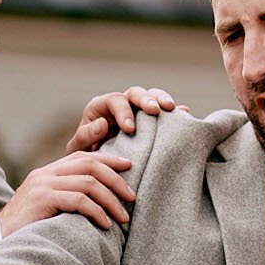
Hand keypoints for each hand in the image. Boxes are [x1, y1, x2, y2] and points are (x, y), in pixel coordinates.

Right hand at [0, 150, 135, 233]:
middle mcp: (45, 174)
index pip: (83, 156)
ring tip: (123, 217)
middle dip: (116, 180)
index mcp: (48, 172)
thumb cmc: (28, 227)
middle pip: (90, 165)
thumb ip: (69, 195)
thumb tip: (104, 196)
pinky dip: (97, 212)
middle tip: (132, 197)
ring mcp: (42, 185)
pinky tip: (106, 224)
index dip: (109, 159)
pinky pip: (79, 200)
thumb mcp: (50, 206)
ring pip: (88, 183)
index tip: (129, 166)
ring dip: (111, 201)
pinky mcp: (42, 199)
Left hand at [66, 85, 183, 152]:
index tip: (129, 129)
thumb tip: (103, 123)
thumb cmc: (85, 158)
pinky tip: (185, 114)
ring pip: (153, 96)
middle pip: (136, 93)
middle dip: (147, 100)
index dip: (123, 111)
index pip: (114, 100)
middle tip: (156, 111)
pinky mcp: (152, 122)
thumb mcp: (78, 149)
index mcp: (101, 107)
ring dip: (163, 100)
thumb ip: (85, 136)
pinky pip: (166, 112)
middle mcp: (121, 105)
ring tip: (173, 108)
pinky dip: (176, 112)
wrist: (98, 171)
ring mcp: (138, 112)